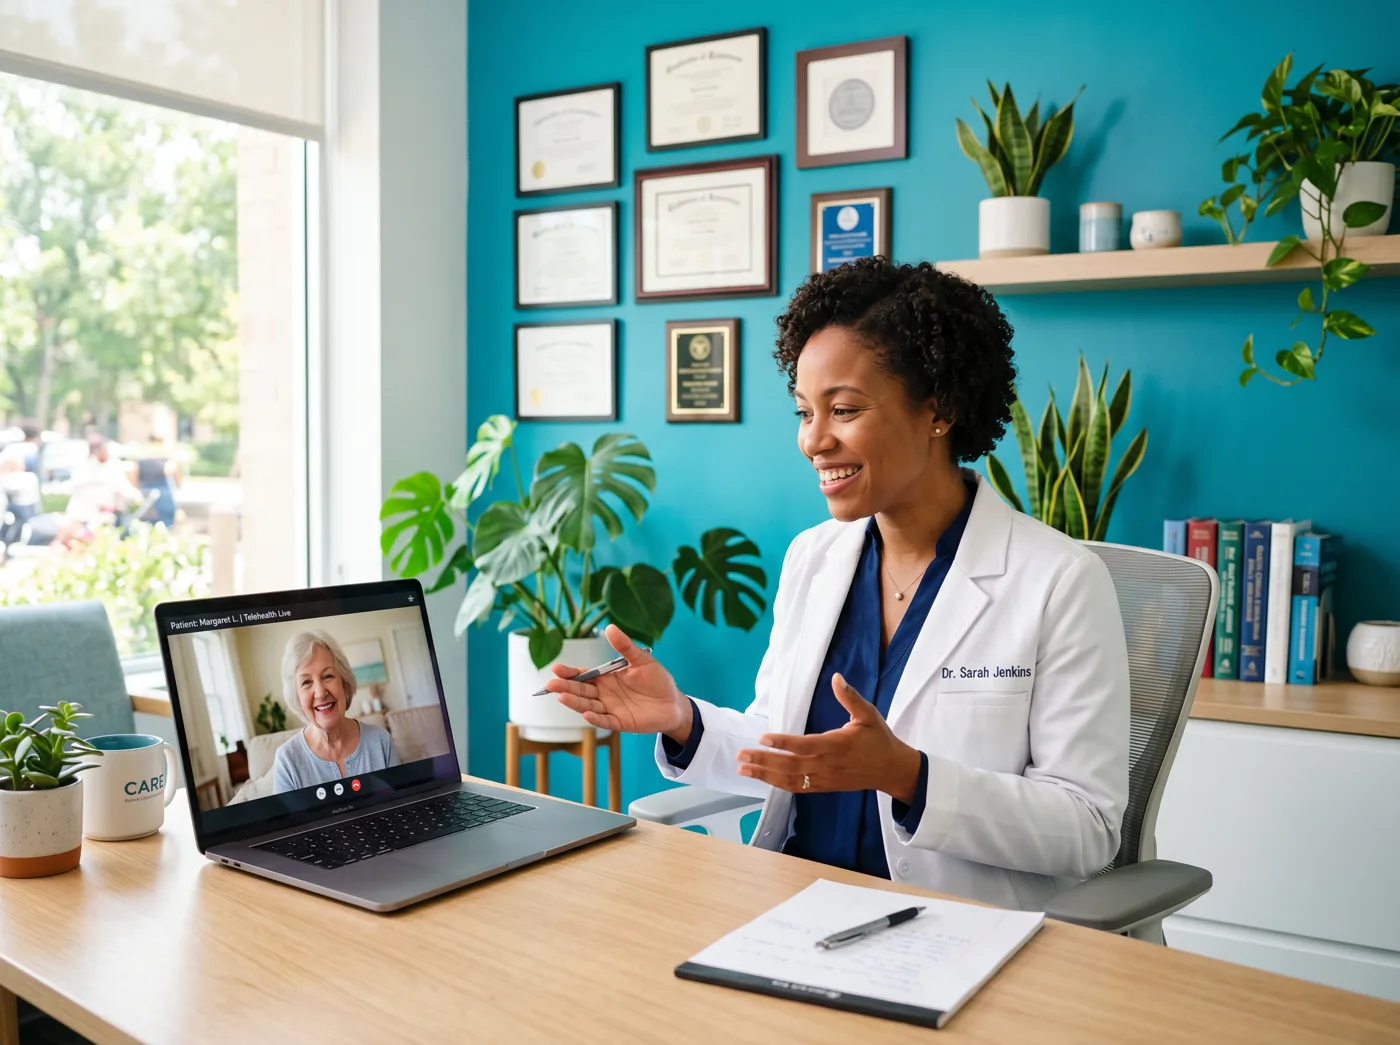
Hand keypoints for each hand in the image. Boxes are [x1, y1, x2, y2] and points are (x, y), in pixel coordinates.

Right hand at [546, 625, 689, 738]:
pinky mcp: (621, 722)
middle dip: (566, 687)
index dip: (570, 672)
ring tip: (562, 697)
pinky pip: (605, 721)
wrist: (674, 703)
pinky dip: (596, 718)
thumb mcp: (642, 660)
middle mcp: (605, 693)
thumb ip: (625, 647)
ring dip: (575, 702)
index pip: (584, 675)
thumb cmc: (657, 680)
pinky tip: (586, 713)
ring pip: (588, 705)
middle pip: (581, 691)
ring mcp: (611, 708)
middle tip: (551, 684)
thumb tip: (609, 628)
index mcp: (607, 677)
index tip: (556, 668)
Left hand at [736, 673, 921, 803]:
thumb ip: (851, 697)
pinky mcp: (823, 787)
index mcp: (837, 745)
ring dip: (765, 775)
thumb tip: (837, 678)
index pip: (805, 746)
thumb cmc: (879, 739)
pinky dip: (778, 784)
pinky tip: (762, 778)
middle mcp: (827, 765)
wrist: (892, 770)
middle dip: (764, 761)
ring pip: (790, 780)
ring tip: (743, 768)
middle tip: (741, 755)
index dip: (784, 743)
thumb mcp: (868, 715)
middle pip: (791, 766)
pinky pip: (797, 788)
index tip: (763, 738)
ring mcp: (824, 779)